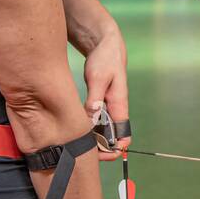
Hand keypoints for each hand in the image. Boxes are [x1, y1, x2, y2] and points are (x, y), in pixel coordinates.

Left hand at [82, 25, 129, 160]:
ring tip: (76, 145)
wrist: (104, 44)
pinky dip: (87, 128)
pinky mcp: (99, 102)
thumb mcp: (98, 78)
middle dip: (101, 149)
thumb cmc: (105, 59)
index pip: (124, 136)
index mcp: (119, 105)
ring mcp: (107, 106)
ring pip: (102, 131)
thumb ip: (95, 98)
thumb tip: (92, 117)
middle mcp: (115, 109)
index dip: (115, 149)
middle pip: (112, 138)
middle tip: (82, 152)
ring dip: (93, 140)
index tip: (101, 155)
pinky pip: (95, 121)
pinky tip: (75, 130)